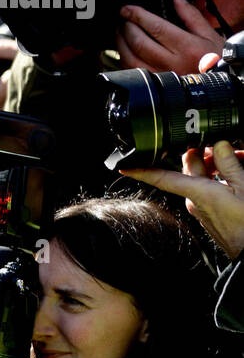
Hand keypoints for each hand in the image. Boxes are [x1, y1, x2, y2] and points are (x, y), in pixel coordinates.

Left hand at [116, 0, 225, 73]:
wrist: (218, 83)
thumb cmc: (213, 58)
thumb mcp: (208, 34)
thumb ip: (190, 15)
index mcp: (187, 47)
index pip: (156, 28)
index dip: (137, 16)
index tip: (127, 9)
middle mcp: (172, 63)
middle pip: (139, 42)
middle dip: (126, 27)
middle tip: (123, 18)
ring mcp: (160, 74)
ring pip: (130, 58)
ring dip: (120, 42)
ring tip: (120, 31)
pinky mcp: (153, 83)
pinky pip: (130, 70)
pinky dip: (123, 57)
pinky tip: (124, 47)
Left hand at [121, 140, 243, 257]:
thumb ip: (230, 165)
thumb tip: (218, 145)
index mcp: (197, 192)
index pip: (162, 178)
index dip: (142, 171)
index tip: (124, 166)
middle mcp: (194, 200)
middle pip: (189, 168)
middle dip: (202, 153)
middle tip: (221, 145)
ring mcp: (202, 207)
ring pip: (201, 177)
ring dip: (216, 165)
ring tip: (239, 158)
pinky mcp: (210, 212)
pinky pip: (209, 188)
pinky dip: (220, 178)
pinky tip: (237, 174)